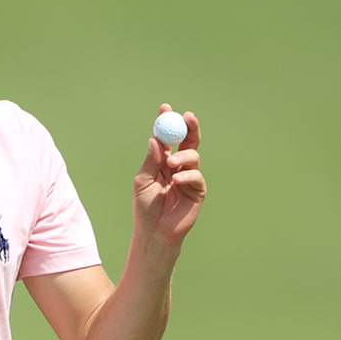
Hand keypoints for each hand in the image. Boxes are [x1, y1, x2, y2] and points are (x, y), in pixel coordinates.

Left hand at [133, 104, 206, 247]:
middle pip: (188, 141)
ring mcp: (189, 177)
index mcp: (162, 160)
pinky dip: (187, 175)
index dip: (166, 122)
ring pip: (193, 156)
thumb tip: (155, 139)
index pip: (166, 137)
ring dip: (183, 155)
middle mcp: (177, 166)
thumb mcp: (143, 180)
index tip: (165, 108)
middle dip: (189, 127)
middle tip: (187, 117)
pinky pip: (197, 176)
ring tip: (171, 163)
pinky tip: (177, 179)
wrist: (154, 231)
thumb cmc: (145, 206)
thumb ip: (151, 160)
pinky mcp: (197, 191)